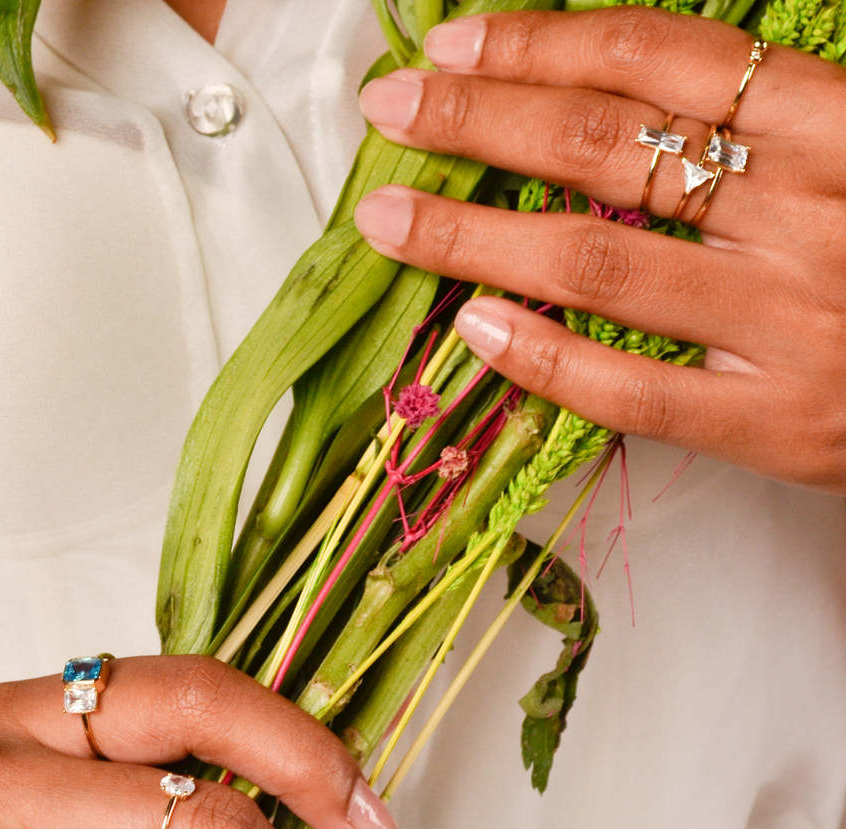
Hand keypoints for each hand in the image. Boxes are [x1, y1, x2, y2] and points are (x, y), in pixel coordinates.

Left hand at [354, 7, 845, 493]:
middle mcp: (808, 212)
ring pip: (595, 265)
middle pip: (604, 149)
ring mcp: (784, 322)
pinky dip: (541, 359)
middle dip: (478, 122)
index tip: (450, 49)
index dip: (541, 45)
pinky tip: (471, 328)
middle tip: (390, 111)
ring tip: (390, 221)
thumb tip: (607, 96)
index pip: (659, 59)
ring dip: (472, 239)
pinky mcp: (770, 421)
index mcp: (840, 122)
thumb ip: (760, 123)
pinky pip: (629, 390)